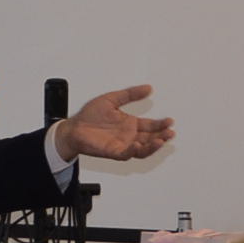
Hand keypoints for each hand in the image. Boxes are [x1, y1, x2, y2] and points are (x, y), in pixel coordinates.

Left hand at [56, 86, 174, 163]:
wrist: (73, 127)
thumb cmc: (89, 115)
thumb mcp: (112, 99)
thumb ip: (130, 94)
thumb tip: (148, 88)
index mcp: (129, 124)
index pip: (150, 126)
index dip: (161, 124)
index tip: (169, 121)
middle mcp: (128, 136)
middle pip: (150, 138)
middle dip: (162, 136)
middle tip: (170, 132)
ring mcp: (122, 145)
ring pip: (142, 149)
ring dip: (153, 146)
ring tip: (161, 140)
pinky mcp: (113, 151)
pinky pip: (126, 154)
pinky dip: (134, 151)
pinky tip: (139, 145)